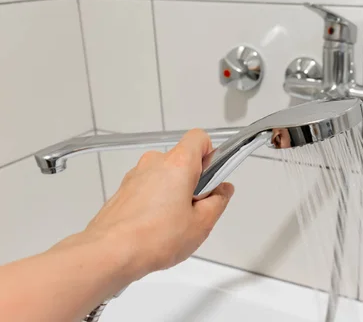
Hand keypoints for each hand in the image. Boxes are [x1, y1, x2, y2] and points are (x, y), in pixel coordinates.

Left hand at [84, 129, 233, 278]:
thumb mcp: (202, 223)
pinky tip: (156, 229)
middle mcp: (154, 163)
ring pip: (164, 176)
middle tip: (196, 210)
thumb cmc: (155, 238)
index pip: (199, 139)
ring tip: (174, 224)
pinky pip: (148, 189)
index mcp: (177, 163)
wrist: (109, 253)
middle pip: (182, 160)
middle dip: (193, 181)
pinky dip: (155, 202)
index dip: (211, 155)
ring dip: (173, 193)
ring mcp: (135, 176)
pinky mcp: (123, 192)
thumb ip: (218, 202)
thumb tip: (222, 191)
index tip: (213, 178)